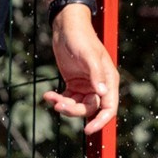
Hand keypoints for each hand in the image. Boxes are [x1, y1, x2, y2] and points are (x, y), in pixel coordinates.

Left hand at [45, 10, 118, 133]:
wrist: (66, 26)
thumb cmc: (80, 38)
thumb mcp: (88, 55)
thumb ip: (96, 74)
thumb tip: (103, 94)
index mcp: (108, 80)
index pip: (109, 108)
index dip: (101, 121)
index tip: (87, 130)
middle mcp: (99, 86)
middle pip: (90, 109)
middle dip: (73, 110)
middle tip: (58, 104)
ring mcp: (86, 86)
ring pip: (77, 106)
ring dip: (63, 105)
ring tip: (51, 97)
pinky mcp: (74, 84)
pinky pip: (67, 99)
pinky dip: (57, 100)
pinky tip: (48, 95)